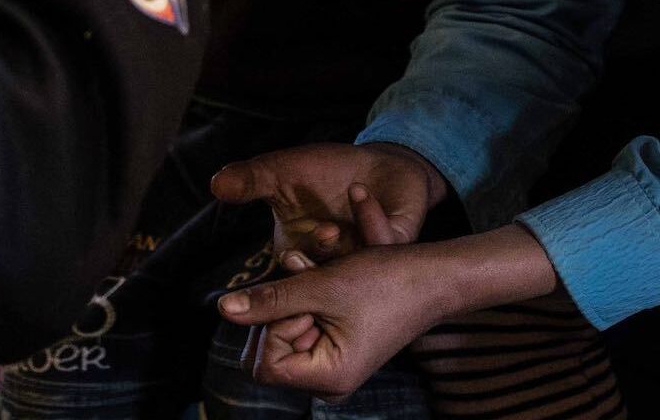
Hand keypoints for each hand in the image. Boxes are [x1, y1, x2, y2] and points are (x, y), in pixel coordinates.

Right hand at [211, 141, 446, 260]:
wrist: (376, 161)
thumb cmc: (325, 170)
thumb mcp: (282, 171)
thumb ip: (252, 180)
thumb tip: (215, 184)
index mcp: (299, 253)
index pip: (288, 277)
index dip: (288, 275)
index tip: (286, 257)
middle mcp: (329, 264)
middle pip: (320, 280)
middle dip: (315, 266)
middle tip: (307, 246)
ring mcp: (361, 256)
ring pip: (351, 267)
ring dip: (341, 251)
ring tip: (329, 228)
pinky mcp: (390, 244)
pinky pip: (382, 243)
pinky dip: (370, 219)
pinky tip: (358, 191)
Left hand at [217, 245, 451, 399]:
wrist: (435, 276)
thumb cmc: (387, 281)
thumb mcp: (322, 286)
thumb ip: (271, 300)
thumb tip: (225, 308)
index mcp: (327, 379)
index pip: (264, 362)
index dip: (274, 325)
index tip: (305, 299)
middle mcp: (328, 382)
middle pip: (269, 351)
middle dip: (281, 311)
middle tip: (312, 285)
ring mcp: (333, 366)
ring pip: (284, 334)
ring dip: (294, 299)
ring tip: (323, 277)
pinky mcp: (338, 348)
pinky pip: (303, 327)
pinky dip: (307, 301)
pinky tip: (327, 281)